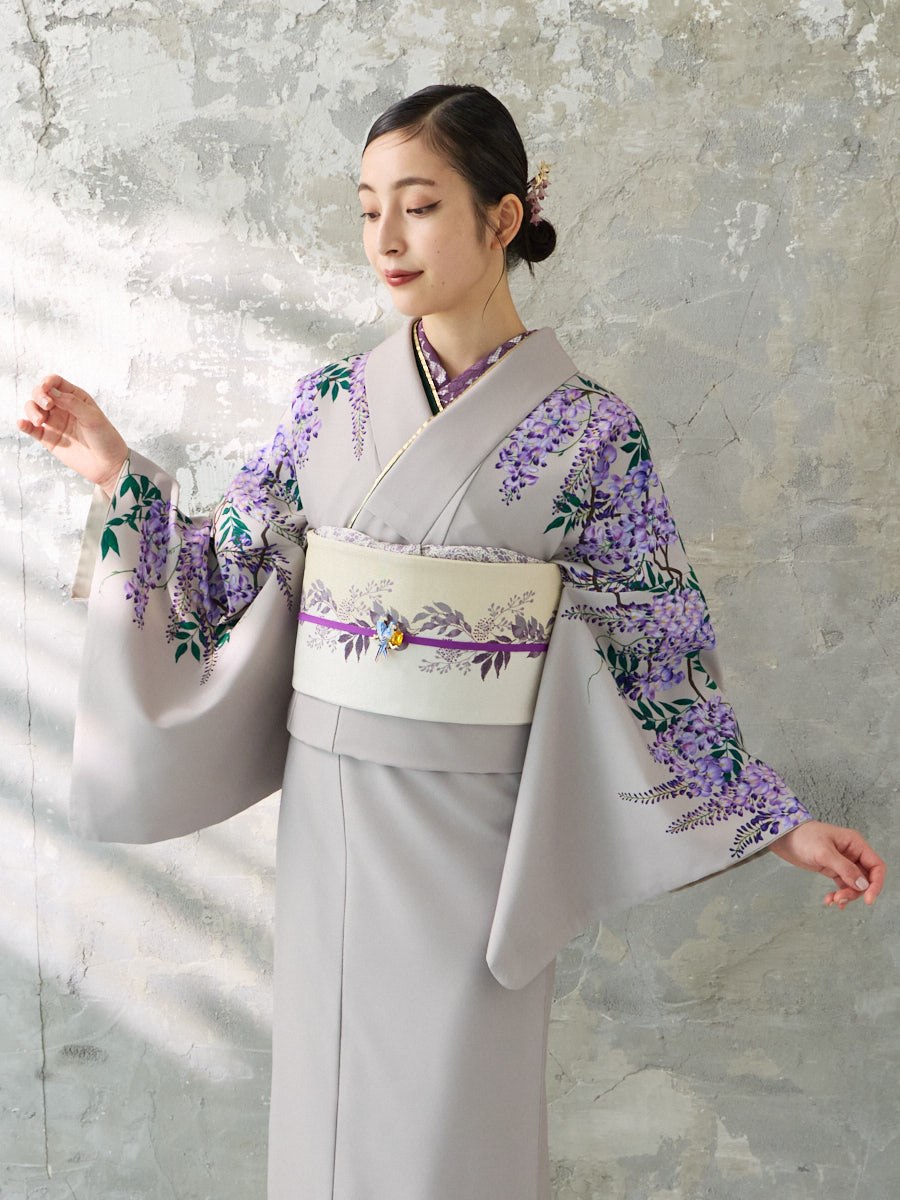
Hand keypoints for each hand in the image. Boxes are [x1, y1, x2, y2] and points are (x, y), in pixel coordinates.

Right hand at [18, 375, 127, 496]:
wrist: (108, 465)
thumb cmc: (106, 438)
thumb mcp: (93, 417)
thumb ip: (72, 403)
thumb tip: (51, 392)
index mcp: (76, 398)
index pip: (56, 383)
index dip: (48, 382)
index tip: (46, 387)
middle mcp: (63, 408)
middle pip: (41, 394)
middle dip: (39, 396)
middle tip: (47, 406)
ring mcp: (55, 423)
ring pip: (34, 409)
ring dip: (32, 410)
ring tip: (41, 421)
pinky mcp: (48, 438)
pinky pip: (32, 429)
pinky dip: (24, 425)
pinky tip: (22, 423)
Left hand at [769, 820, 885, 908]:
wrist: (783, 837)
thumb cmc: (803, 837)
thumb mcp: (824, 852)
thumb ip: (845, 869)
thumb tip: (863, 885)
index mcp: (855, 844)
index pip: (876, 866)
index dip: (876, 884)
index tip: (868, 899)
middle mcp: (852, 853)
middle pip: (866, 878)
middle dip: (856, 891)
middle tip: (840, 898)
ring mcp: (843, 862)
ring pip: (854, 884)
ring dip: (846, 894)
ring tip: (833, 900)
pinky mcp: (832, 869)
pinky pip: (843, 885)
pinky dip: (839, 893)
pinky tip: (830, 900)